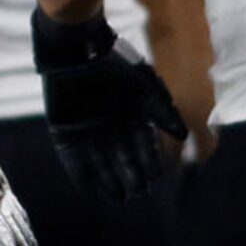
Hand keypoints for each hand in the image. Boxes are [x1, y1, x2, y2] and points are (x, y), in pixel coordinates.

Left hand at [32, 10, 186, 202]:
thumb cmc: (114, 64)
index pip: (141, 142)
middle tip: (139, 192)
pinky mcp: (62, 130)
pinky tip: (91, 189)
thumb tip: (182, 135)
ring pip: (99, 160)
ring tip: (120, 197)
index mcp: (128, 113)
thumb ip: (162, 110)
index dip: (149, 161)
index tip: (156, 178)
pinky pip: (71, 156)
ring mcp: (84, 128)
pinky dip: (80, 172)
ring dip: (109, 179)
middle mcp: (107, 124)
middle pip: (121, 155)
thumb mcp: (145, 86)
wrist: (77, 49)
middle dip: (131, 174)